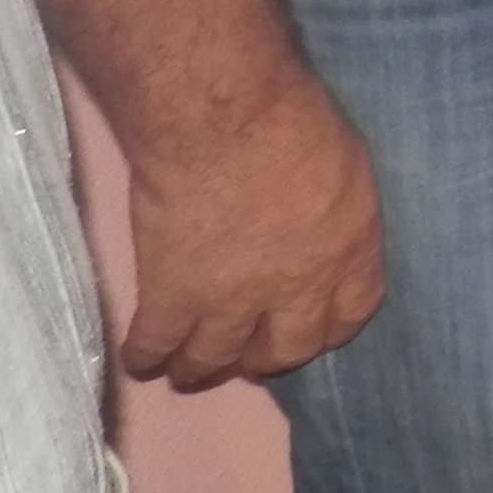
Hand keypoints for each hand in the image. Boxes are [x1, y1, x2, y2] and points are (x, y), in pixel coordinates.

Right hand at [121, 77, 385, 387]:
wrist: (223, 120)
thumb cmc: (293, 120)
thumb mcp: (349, 167)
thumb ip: (338, 213)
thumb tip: (320, 230)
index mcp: (348, 252)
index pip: (349, 316)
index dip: (326, 331)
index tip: (309, 333)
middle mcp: (296, 289)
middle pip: (285, 351)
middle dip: (265, 360)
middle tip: (247, 361)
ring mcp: (232, 301)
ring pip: (215, 359)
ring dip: (201, 370)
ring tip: (189, 372)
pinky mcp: (171, 298)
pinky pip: (156, 346)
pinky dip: (146, 357)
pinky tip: (143, 360)